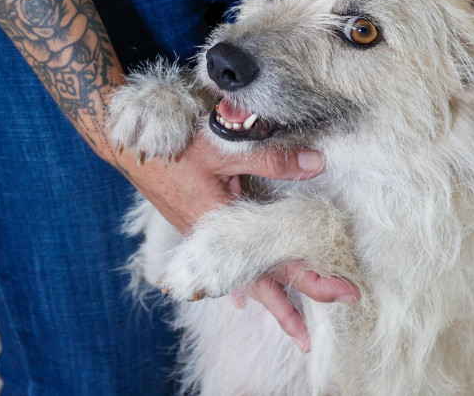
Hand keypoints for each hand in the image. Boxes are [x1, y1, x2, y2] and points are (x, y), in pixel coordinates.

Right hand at [116, 133, 358, 348]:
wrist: (128, 148)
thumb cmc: (174, 148)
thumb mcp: (223, 149)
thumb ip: (270, 158)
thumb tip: (315, 164)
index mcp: (223, 228)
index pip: (276, 263)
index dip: (312, 279)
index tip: (345, 291)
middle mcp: (213, 244)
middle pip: (262, 282)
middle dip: (294, 308)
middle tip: (325, 324)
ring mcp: (204, 241)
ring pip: (242, 279)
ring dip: (269, 302)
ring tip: (292, 327)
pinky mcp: (197, 233)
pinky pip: (222, 267)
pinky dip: (238, 284)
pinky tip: (243, 300)